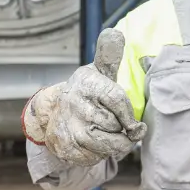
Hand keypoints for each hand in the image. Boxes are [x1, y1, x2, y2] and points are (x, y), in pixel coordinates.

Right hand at [21, 28, 146, 166]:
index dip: (129, 115)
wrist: (54, 112)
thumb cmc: (88, 91)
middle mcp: (76, 104)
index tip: (136, 125)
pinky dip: (101, 154)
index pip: (116, 100)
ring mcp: (69, 127)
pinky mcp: (66, 147)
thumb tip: (115, 32)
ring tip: (110, 134)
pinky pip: (95, 157)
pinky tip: (96, 143)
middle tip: (117, 125)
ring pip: (107, 145)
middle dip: (122, 131)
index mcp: (87, 83)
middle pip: (115, 126)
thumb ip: (109, 55)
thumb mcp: (98, 71)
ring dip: (115, 144)